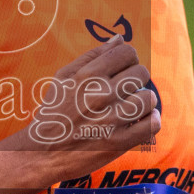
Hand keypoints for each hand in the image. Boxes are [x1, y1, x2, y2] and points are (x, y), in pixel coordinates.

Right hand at [4, 35, 158, 174]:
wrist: (41, 153)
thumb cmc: (53, 112)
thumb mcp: (63, 78)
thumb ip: (92, 56)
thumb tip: (119, 39)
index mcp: (87, 76)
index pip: (127, 52)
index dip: (129, 58)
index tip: (124, 68)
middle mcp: (101, 95)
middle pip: (141, 72)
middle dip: (137, 77)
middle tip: (127, 88)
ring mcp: (111, 120)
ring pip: (149, 98)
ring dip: (145, 100)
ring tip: (134, 105)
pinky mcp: (119, 143)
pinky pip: (152, 125)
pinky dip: (152, 120)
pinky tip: (142, 120)